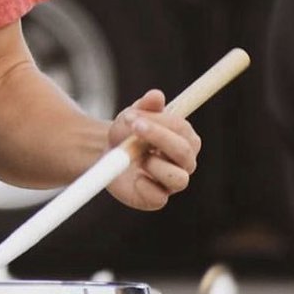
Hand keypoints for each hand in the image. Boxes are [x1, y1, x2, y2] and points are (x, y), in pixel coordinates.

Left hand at [105, 89, 200, 210]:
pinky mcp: (156, 199)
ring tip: (137, 158)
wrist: (108, 154)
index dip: (159, 122)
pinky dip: (144, 187)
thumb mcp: (133, 115)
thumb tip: (156, 95)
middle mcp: (184, 162)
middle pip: (184, 153)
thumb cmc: (128, 132)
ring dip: (155, 165)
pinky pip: (159, 198)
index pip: (182, 129)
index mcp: (185, 139)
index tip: (133, 116)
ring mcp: (172, 182)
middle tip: (134, 127)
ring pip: (178, 179)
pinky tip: (134, 177)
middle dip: (158, 138)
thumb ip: (145, 106)